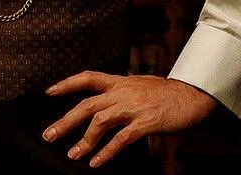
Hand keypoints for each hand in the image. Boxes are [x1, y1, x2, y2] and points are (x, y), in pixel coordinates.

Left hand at [42, 71, 216, 167]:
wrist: (191, 95)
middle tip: (49, 136)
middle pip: (87, 104)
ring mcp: (133, 107)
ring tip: (72, 155)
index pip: (87, 78)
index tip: (49, 91)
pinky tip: (96, 163)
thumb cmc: (166, 93)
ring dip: (84, 140)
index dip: (67, 83)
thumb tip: (106, 102)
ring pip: (100, 122)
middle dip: (66, 121)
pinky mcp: (145, 122)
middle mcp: (122, 92)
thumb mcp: (139, 85)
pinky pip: (121, 139)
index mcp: (119, 81)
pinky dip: (107, 151)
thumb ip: (121, 92)